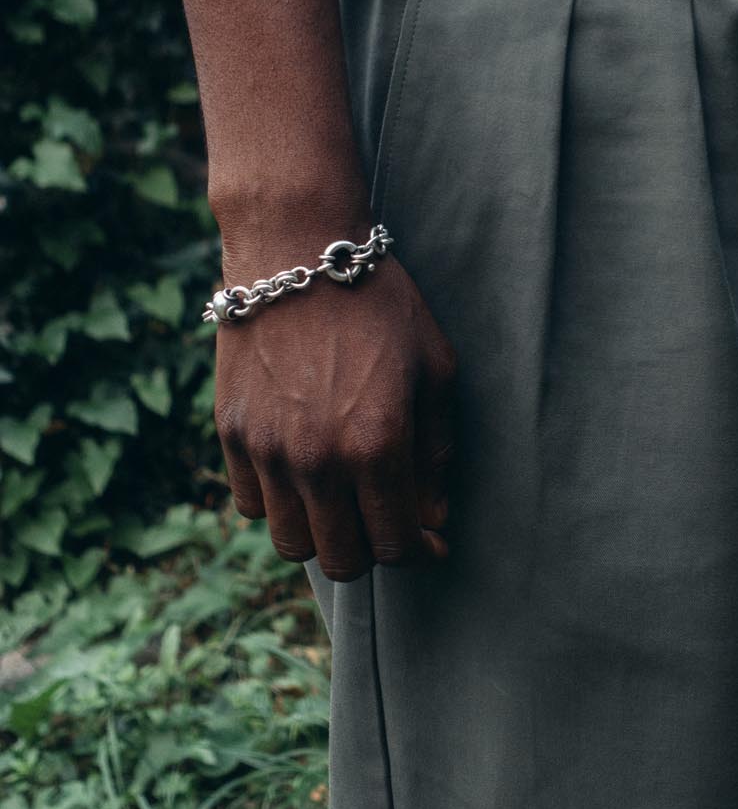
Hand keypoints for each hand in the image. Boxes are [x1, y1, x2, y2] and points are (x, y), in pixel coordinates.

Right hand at [213, 249, 457, 580]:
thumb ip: (436, 450)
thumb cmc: (377, 301)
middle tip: (383, 518)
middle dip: (372, 548)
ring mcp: (267, 450)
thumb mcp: (433, 365)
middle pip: (343, 558)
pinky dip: (279, 503)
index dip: (420, 550)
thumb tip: (433, 516)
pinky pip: (252, 505)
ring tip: (341, 500)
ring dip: (322, 533)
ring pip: (292, 542)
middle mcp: (318, 459)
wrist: (294, 249)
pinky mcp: (230, 434)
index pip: (396, 543)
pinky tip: (301, 472)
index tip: (429, 539)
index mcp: (377, 444)